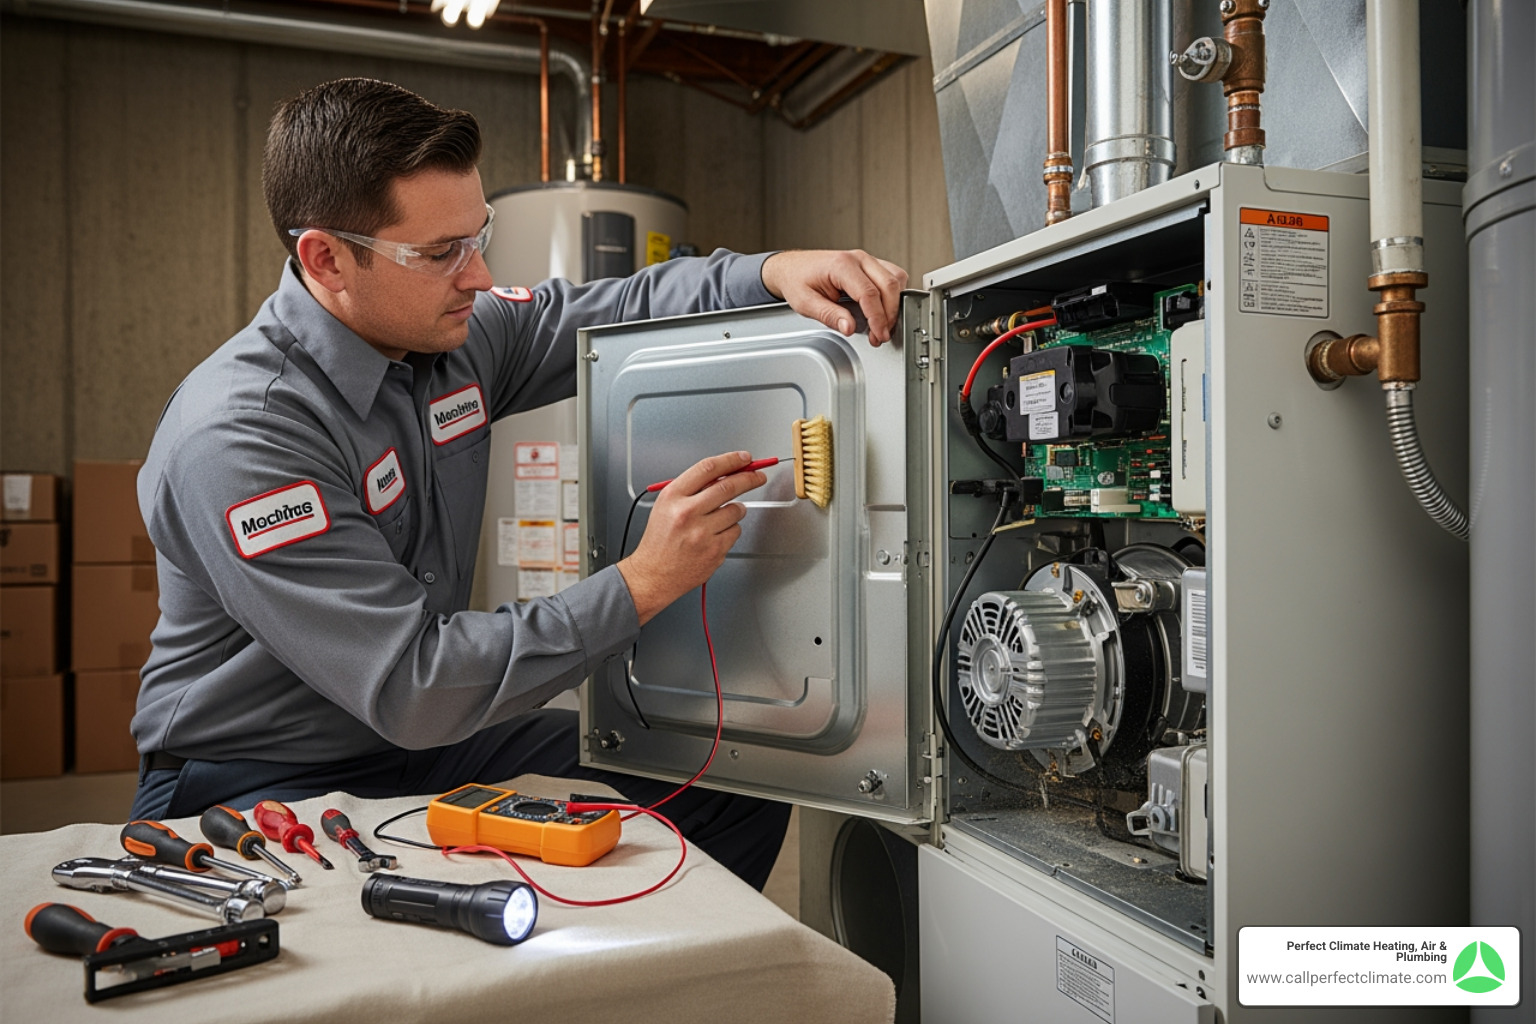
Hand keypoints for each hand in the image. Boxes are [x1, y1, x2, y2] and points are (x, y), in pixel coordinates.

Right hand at [617, 451, 767, 624]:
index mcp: (673, 497)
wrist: (653, 574)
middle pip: (728, 486)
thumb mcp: (666, 506)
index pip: (708, 468)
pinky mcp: (714, 550)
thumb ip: (692, 489)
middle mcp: (687, 512)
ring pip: (736, 510)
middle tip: (758, 476)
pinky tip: (715, 536)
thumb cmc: (659, 541)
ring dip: (736, 510)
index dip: (731, 460)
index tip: (744, 459)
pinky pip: (735, 531)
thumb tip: (724, 474)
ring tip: (720, 518)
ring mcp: (702, 533)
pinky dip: (730, 531)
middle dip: (749, 478)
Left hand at [760, 249, 908, 345]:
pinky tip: (883, 309)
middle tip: (880, 336)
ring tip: (882, 325)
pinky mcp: (870, 264)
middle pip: (889, 285)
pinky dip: (893, 294)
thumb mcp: (805, 303)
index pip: (869, 293)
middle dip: (889, 315)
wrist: (792, 267)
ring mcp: (866, 259)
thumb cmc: (797, 280)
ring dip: (894, 304)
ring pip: (896, 278)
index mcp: (841, 265)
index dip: (877, 318)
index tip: (878, 335)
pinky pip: (892, 276)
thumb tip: (849, 327)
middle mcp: (857, 258)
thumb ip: (829, 315)